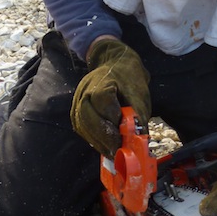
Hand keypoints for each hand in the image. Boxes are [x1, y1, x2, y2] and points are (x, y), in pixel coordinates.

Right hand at [70, 37, 150, 157]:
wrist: (115, 64)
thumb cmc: (129, 79)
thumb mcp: (140, 94)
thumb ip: (138, 116)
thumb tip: (138, 141)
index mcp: (102, 80)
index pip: (102, 100)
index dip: (112, 118)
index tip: (124, 133)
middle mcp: (85, 90)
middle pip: (87, 115)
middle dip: (103, 136)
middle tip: (118, 149)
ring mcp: (77, 100)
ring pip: (82, 125)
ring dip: (98, 141)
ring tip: (114, 151)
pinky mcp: (76, 112)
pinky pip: (82, 128)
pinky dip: (94, 139)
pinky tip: (106, 146)